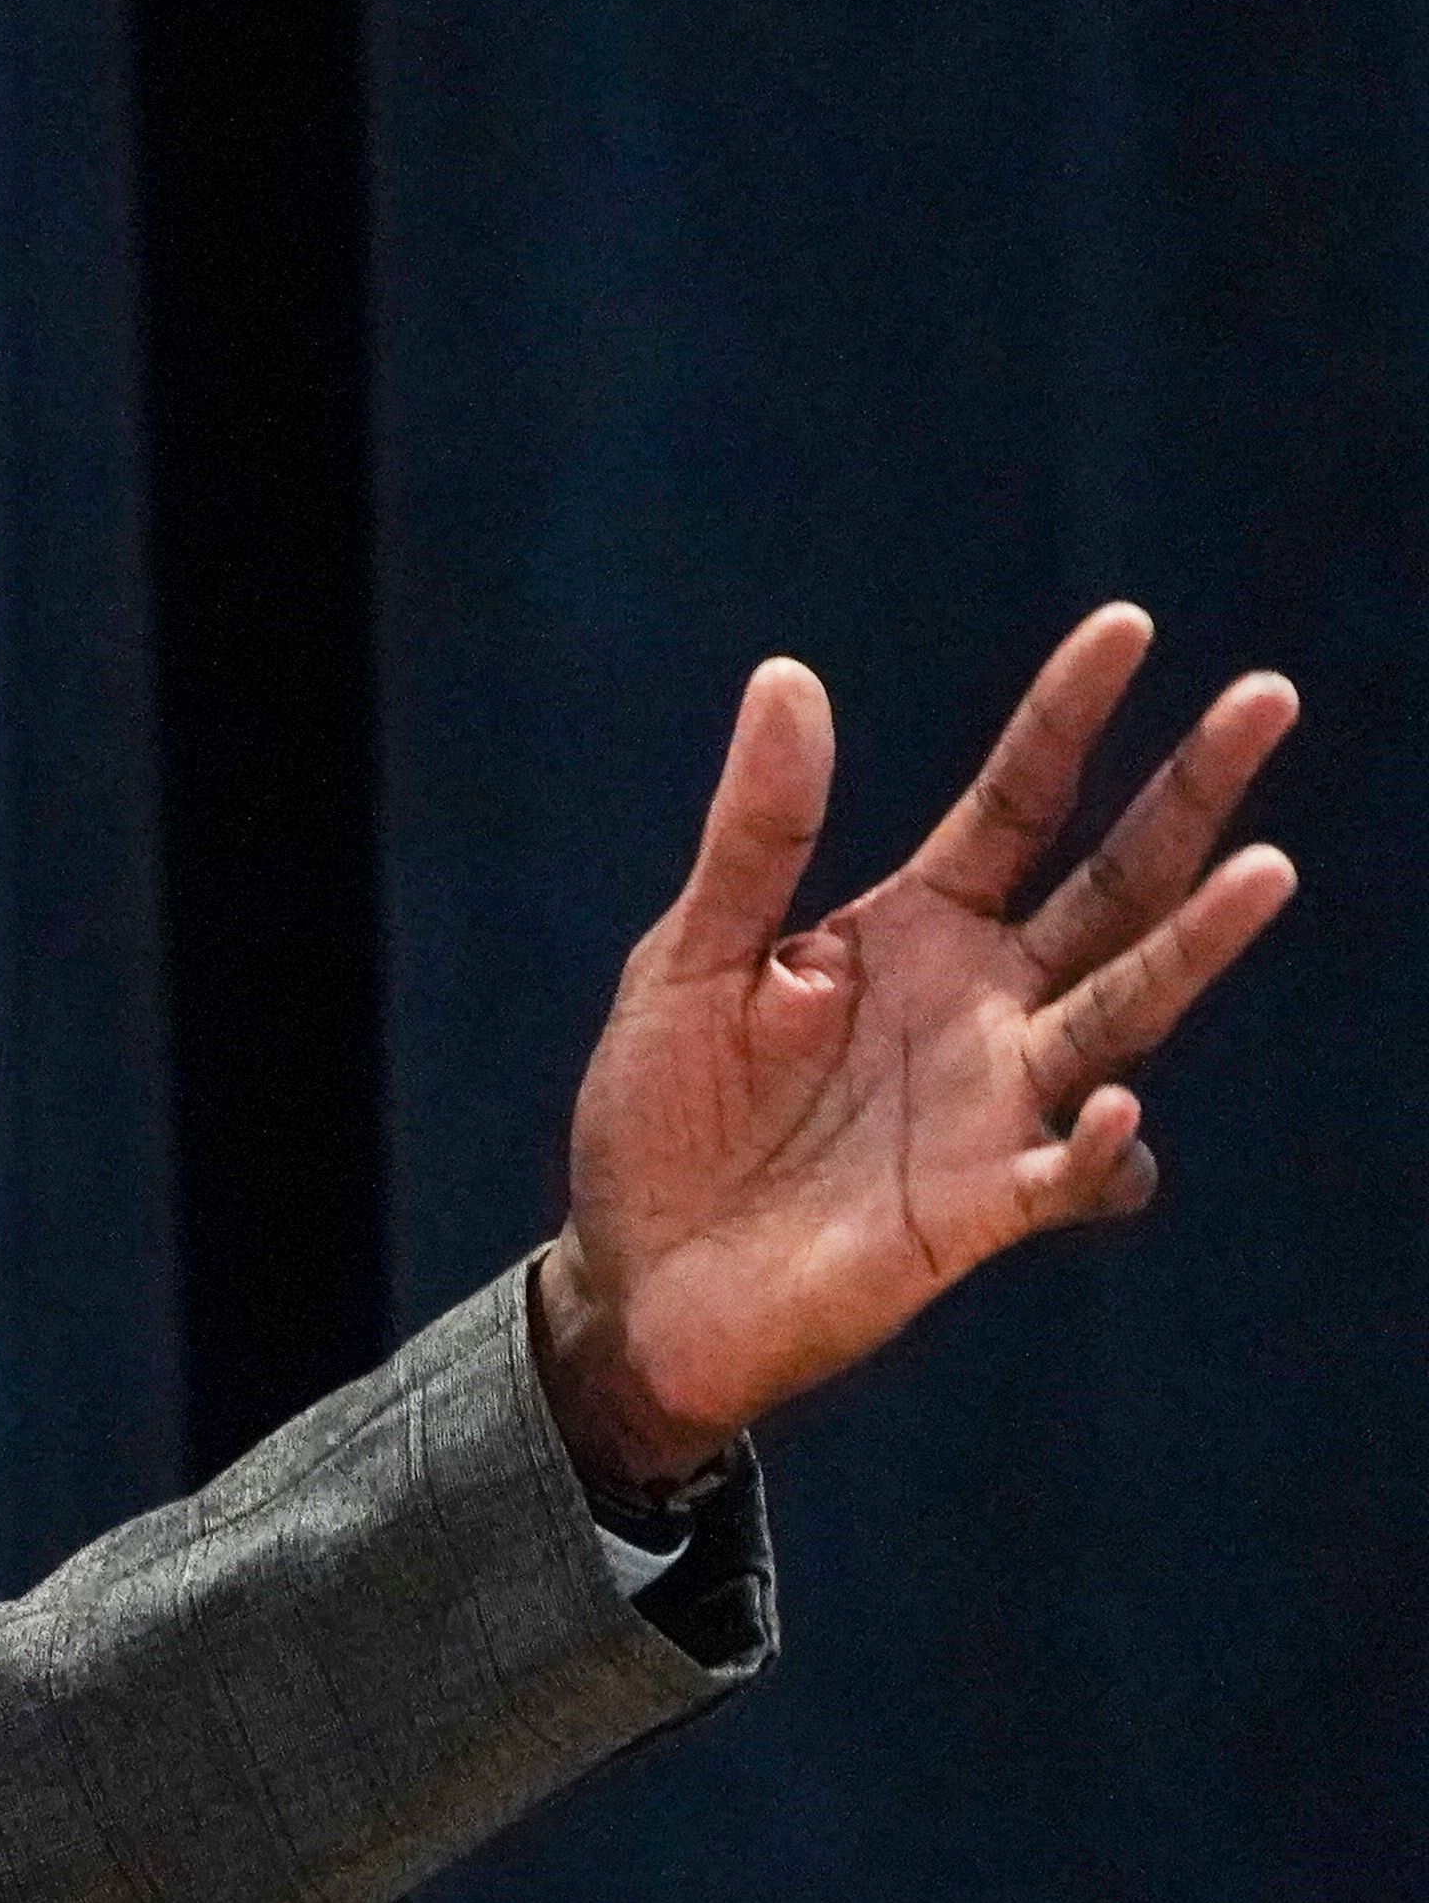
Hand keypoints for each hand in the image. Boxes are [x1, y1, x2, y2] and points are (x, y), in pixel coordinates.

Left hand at [538, 604, 1300, 1485]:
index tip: (1128, 625)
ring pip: (1125, 1013)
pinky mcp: (979, 1212)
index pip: (1015, 804)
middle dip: (1190, 798)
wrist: (635, 1278)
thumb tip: (790, 674)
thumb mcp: (692, 957)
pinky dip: (1099, 1149)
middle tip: (1267, 698)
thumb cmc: (664, 1113)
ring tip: (1266, 871)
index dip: (1067, 718)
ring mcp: (994, 1105)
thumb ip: (756, 834)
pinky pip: (1068, 1175)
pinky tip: (1108, 1112)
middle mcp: (981, 1006)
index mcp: (911, 931)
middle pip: (1111, 888)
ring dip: (1195, 948)